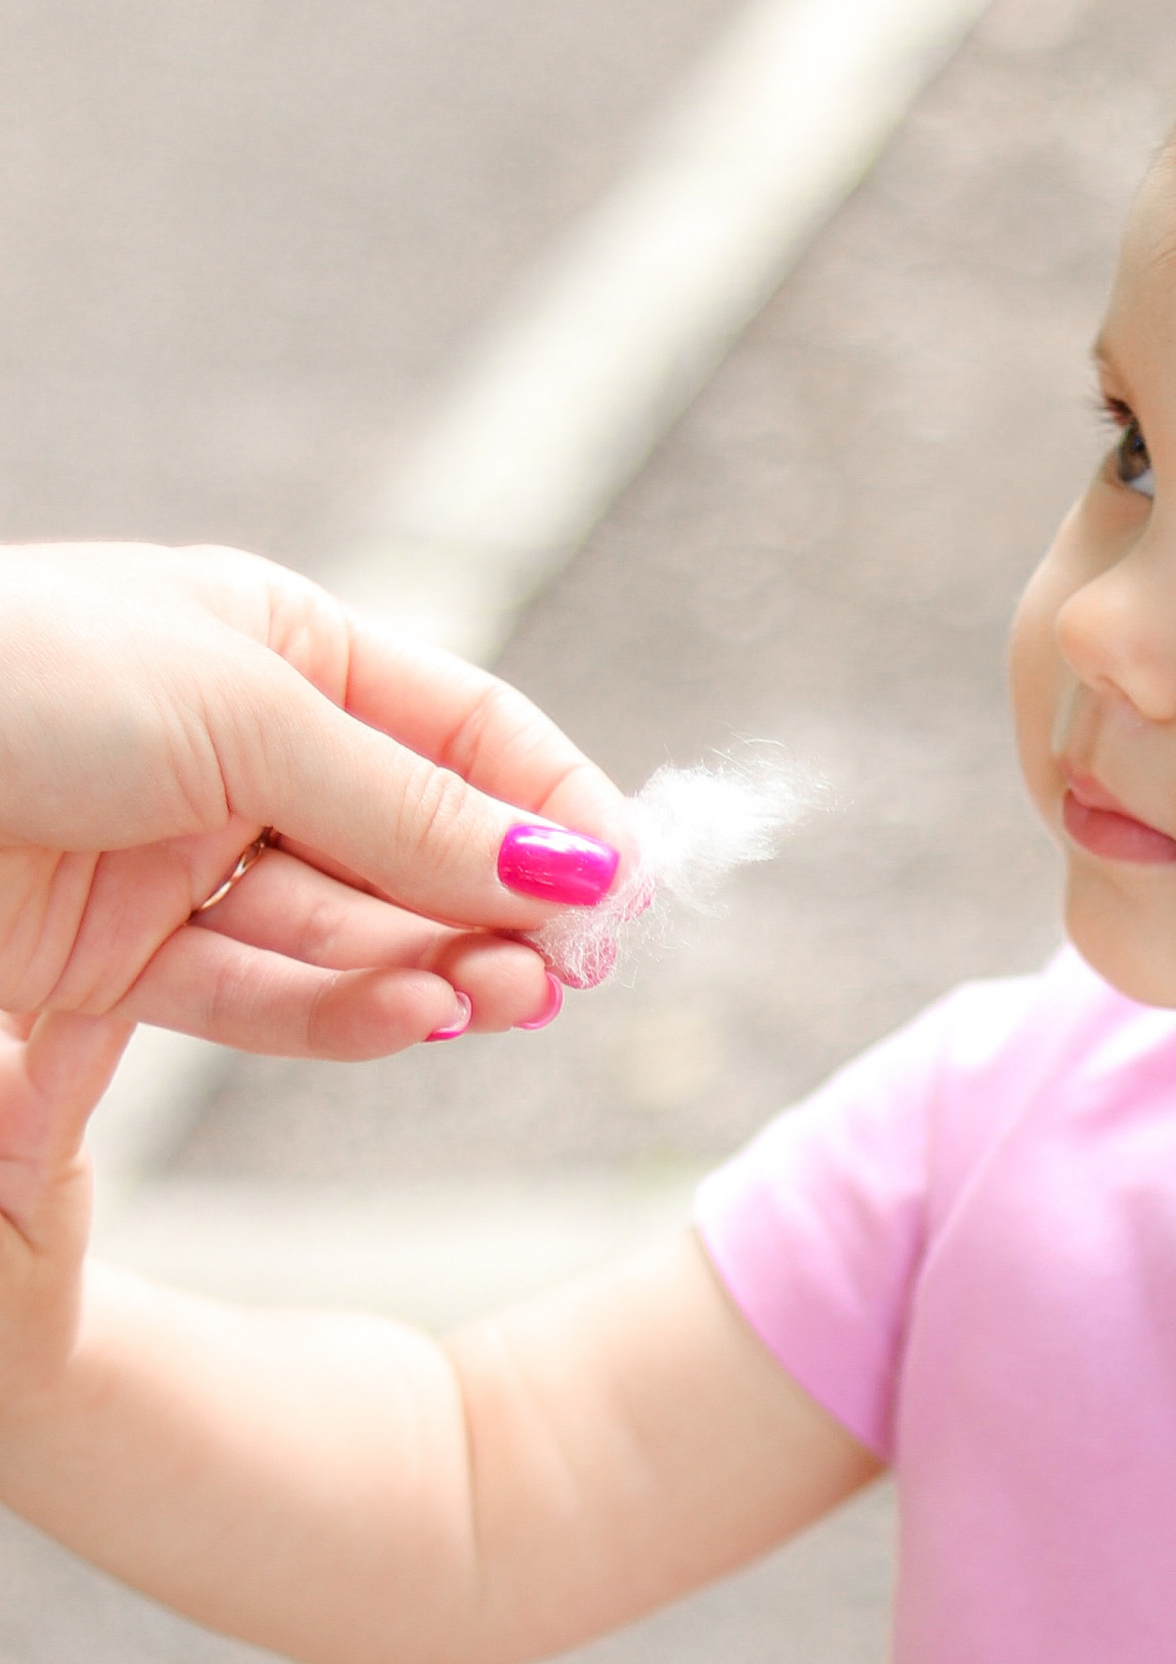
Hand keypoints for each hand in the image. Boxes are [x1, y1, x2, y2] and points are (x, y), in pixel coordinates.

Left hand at [0, 541, 629, 1061]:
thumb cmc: (13, 683)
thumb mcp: (241, 719)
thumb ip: (410, 808)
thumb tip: (579, 863)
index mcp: (276, 646)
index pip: (465, 732)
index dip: (555, 809)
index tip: (627, 892)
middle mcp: (241, 753)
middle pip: (421, 848)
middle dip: (500, 909)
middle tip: (566, 972)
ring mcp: (185, 863)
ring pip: (356, 938)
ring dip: (438, 973)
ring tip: (502, 1000)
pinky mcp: (124, 964)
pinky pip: (271, 998)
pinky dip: (350, 1015)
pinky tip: (416, 1017)